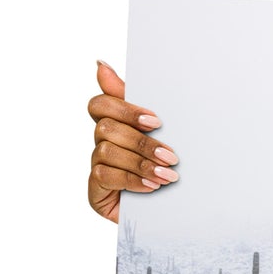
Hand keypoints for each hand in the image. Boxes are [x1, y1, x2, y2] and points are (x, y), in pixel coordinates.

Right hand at [87, 60, 178, 222]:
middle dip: (141, 142)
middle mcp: (101, 143)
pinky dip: (132, 180)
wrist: (177, 209)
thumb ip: (137, 100)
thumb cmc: (168, 165)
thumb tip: (100, 64)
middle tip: (172, 156)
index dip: (124, 109)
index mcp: (115, 123)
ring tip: (168, 175)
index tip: (155, 121)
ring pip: (107, 152)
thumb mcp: (162, 132)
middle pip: (106, 128)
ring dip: (141, 163)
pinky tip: (153, 187)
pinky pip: (105, 176)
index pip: (100, 104)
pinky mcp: (95, 190)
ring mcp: (97, 166)